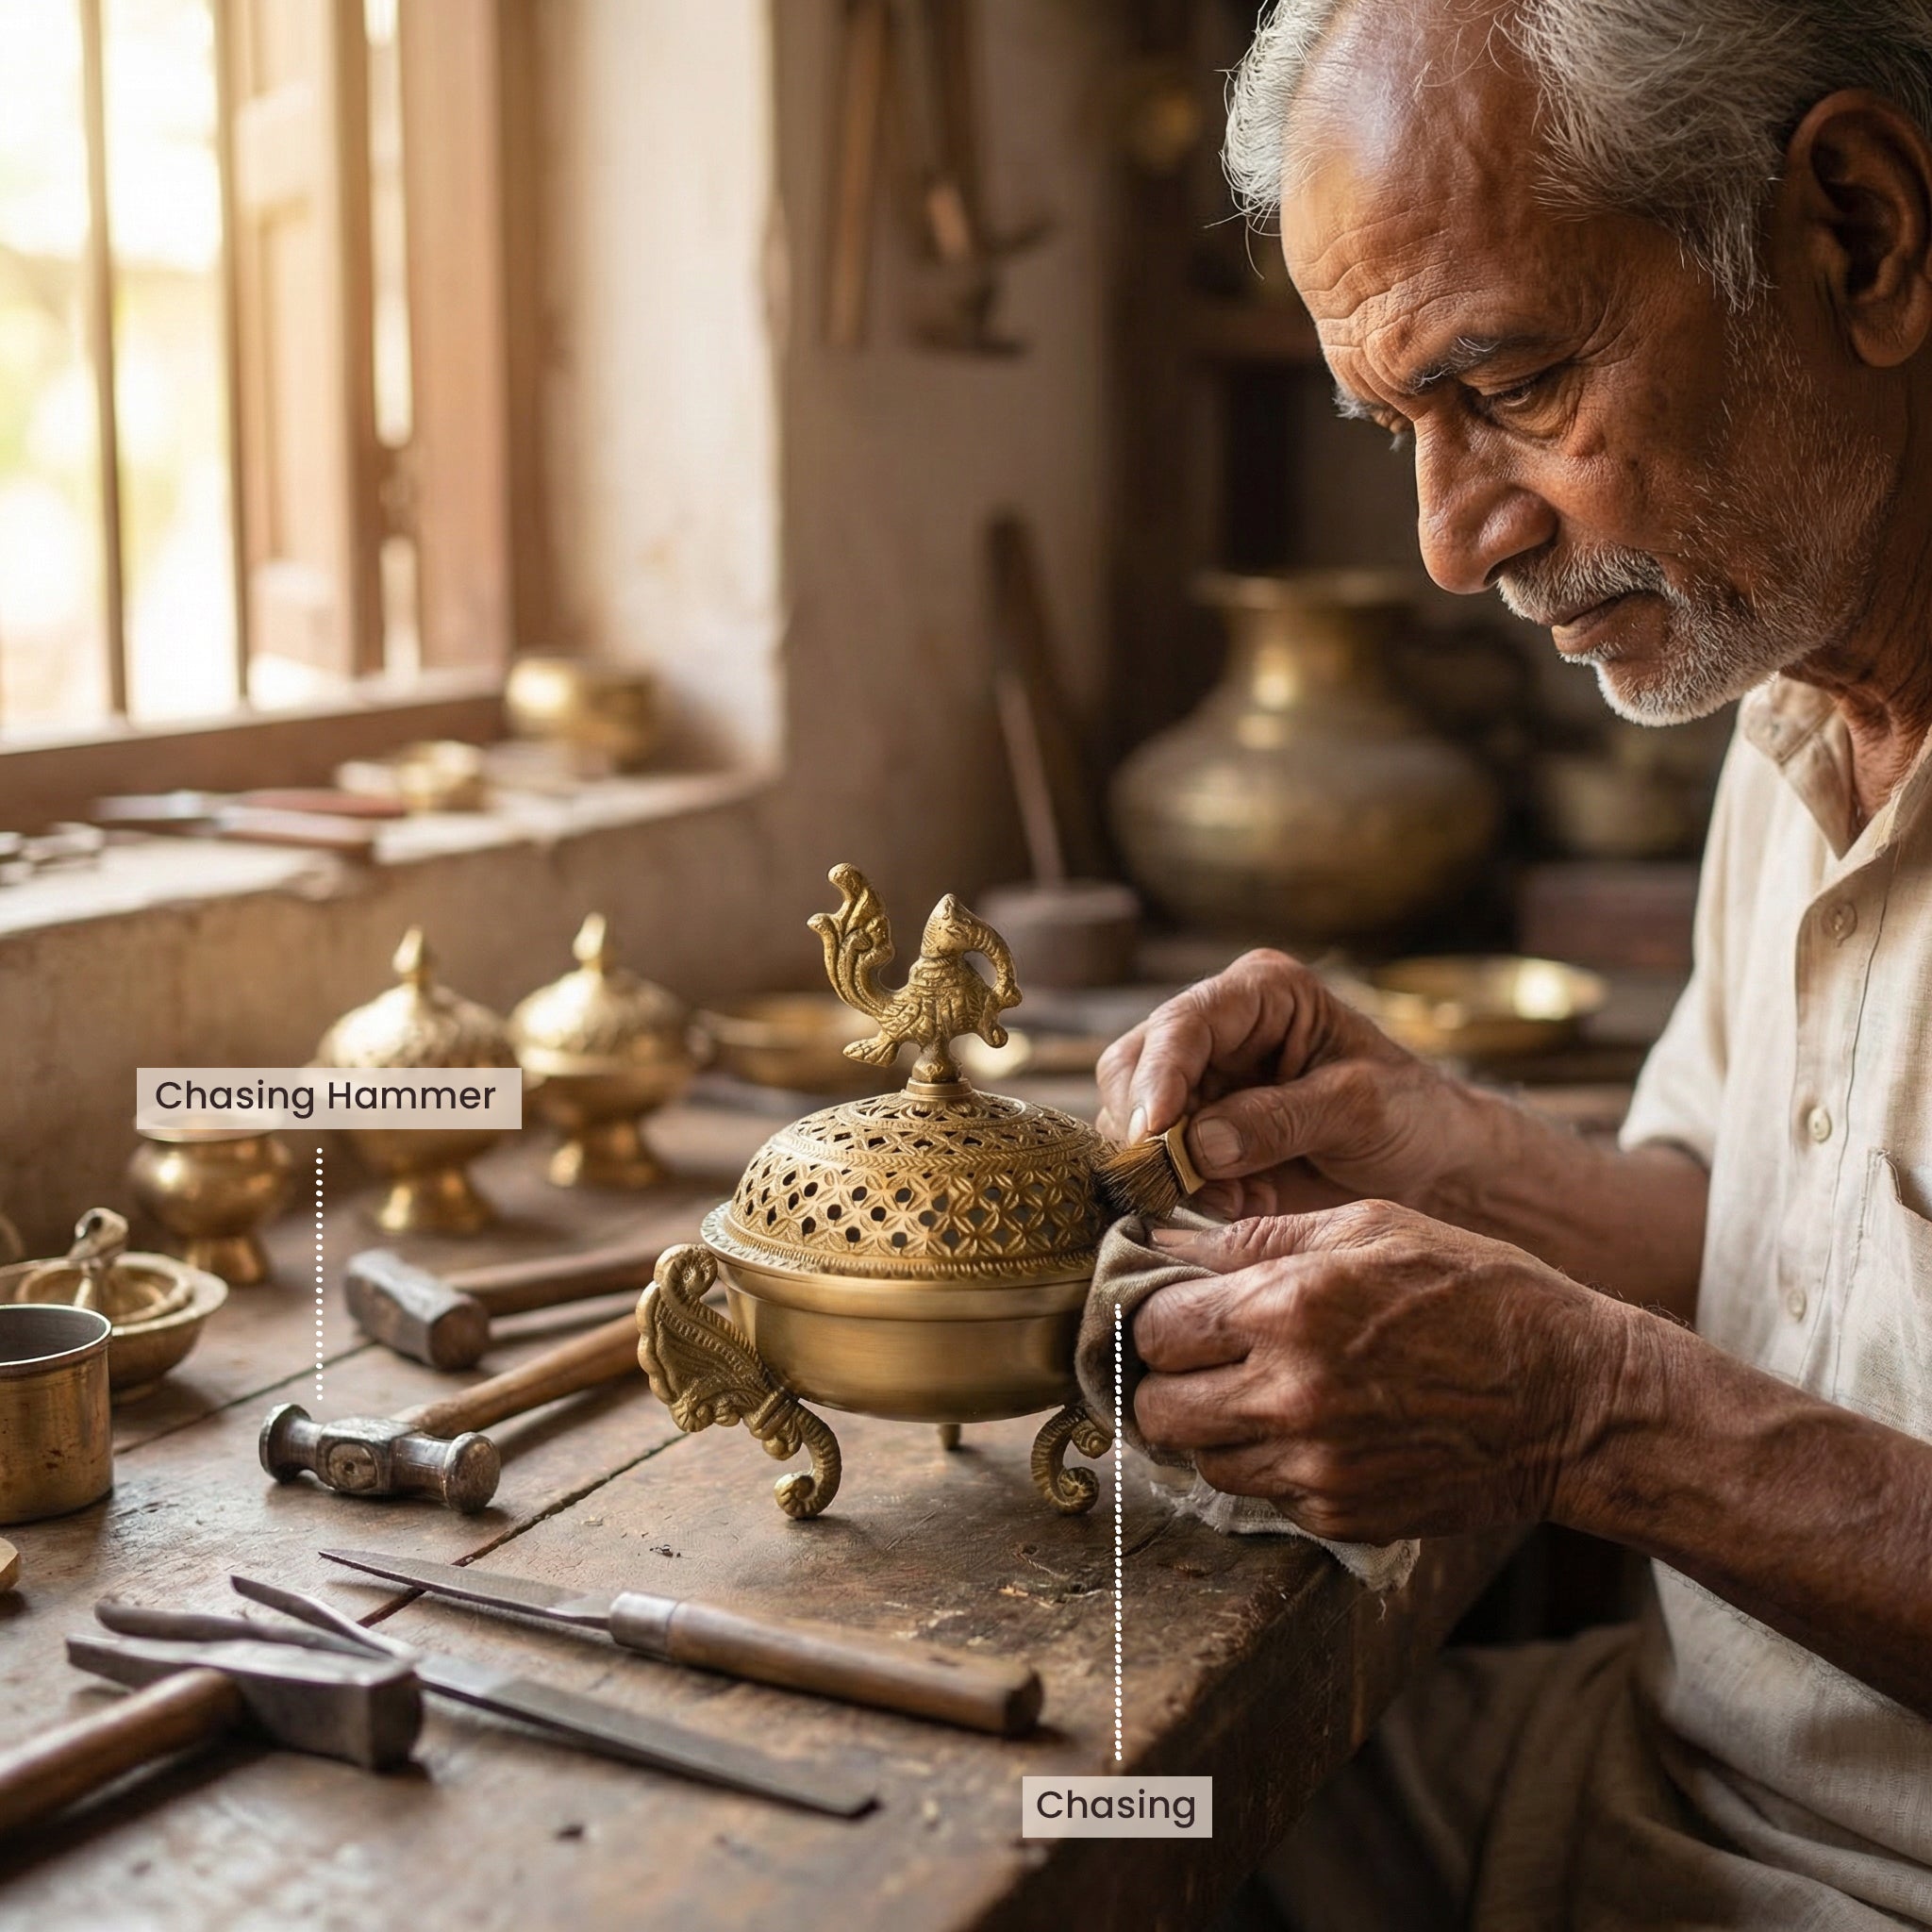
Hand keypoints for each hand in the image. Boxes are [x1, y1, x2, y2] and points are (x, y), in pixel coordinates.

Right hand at [1095, 950, 1484, 1219]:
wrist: (1432, 1165)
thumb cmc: (1411, 1114)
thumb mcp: (1359, 1109)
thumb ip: (1280, 1120)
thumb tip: (1197, 1144)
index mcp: (1261, 993)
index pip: (1183, 1024)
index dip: (1159, 1077)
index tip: (1153, 1134)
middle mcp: (1217, 1029)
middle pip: (1134, 1067)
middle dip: (1151, 1131)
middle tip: (1187, 1185)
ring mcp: (1202, 1082)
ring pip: (1131, 1119)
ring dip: (1167, 1169)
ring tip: (1234, 1199)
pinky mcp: (1197, 1133)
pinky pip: (1156, 1162)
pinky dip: (1182, 1193)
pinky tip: (1236, 1205)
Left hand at [1131, 1203, 1622, 1541]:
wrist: (1572, 1397)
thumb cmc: (1475, 1292)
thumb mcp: (1369, 1226)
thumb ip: (1254, 1238)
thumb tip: (1161, 1239)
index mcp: (1286, 1310)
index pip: (1152, 1328)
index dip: (1152, 1315)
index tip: (1173, 1309)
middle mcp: (1288, 1396)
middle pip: (1156, 1409)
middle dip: (1167, 1381)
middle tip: (1201, 1358)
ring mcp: (1313, 1467)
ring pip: (1200, 1460)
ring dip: (1213, 1427)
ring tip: (1261, 1390)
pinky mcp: (1340, 1516)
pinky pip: (1260, 1496)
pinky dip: (1268, 1465)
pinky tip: (1313, 1427)